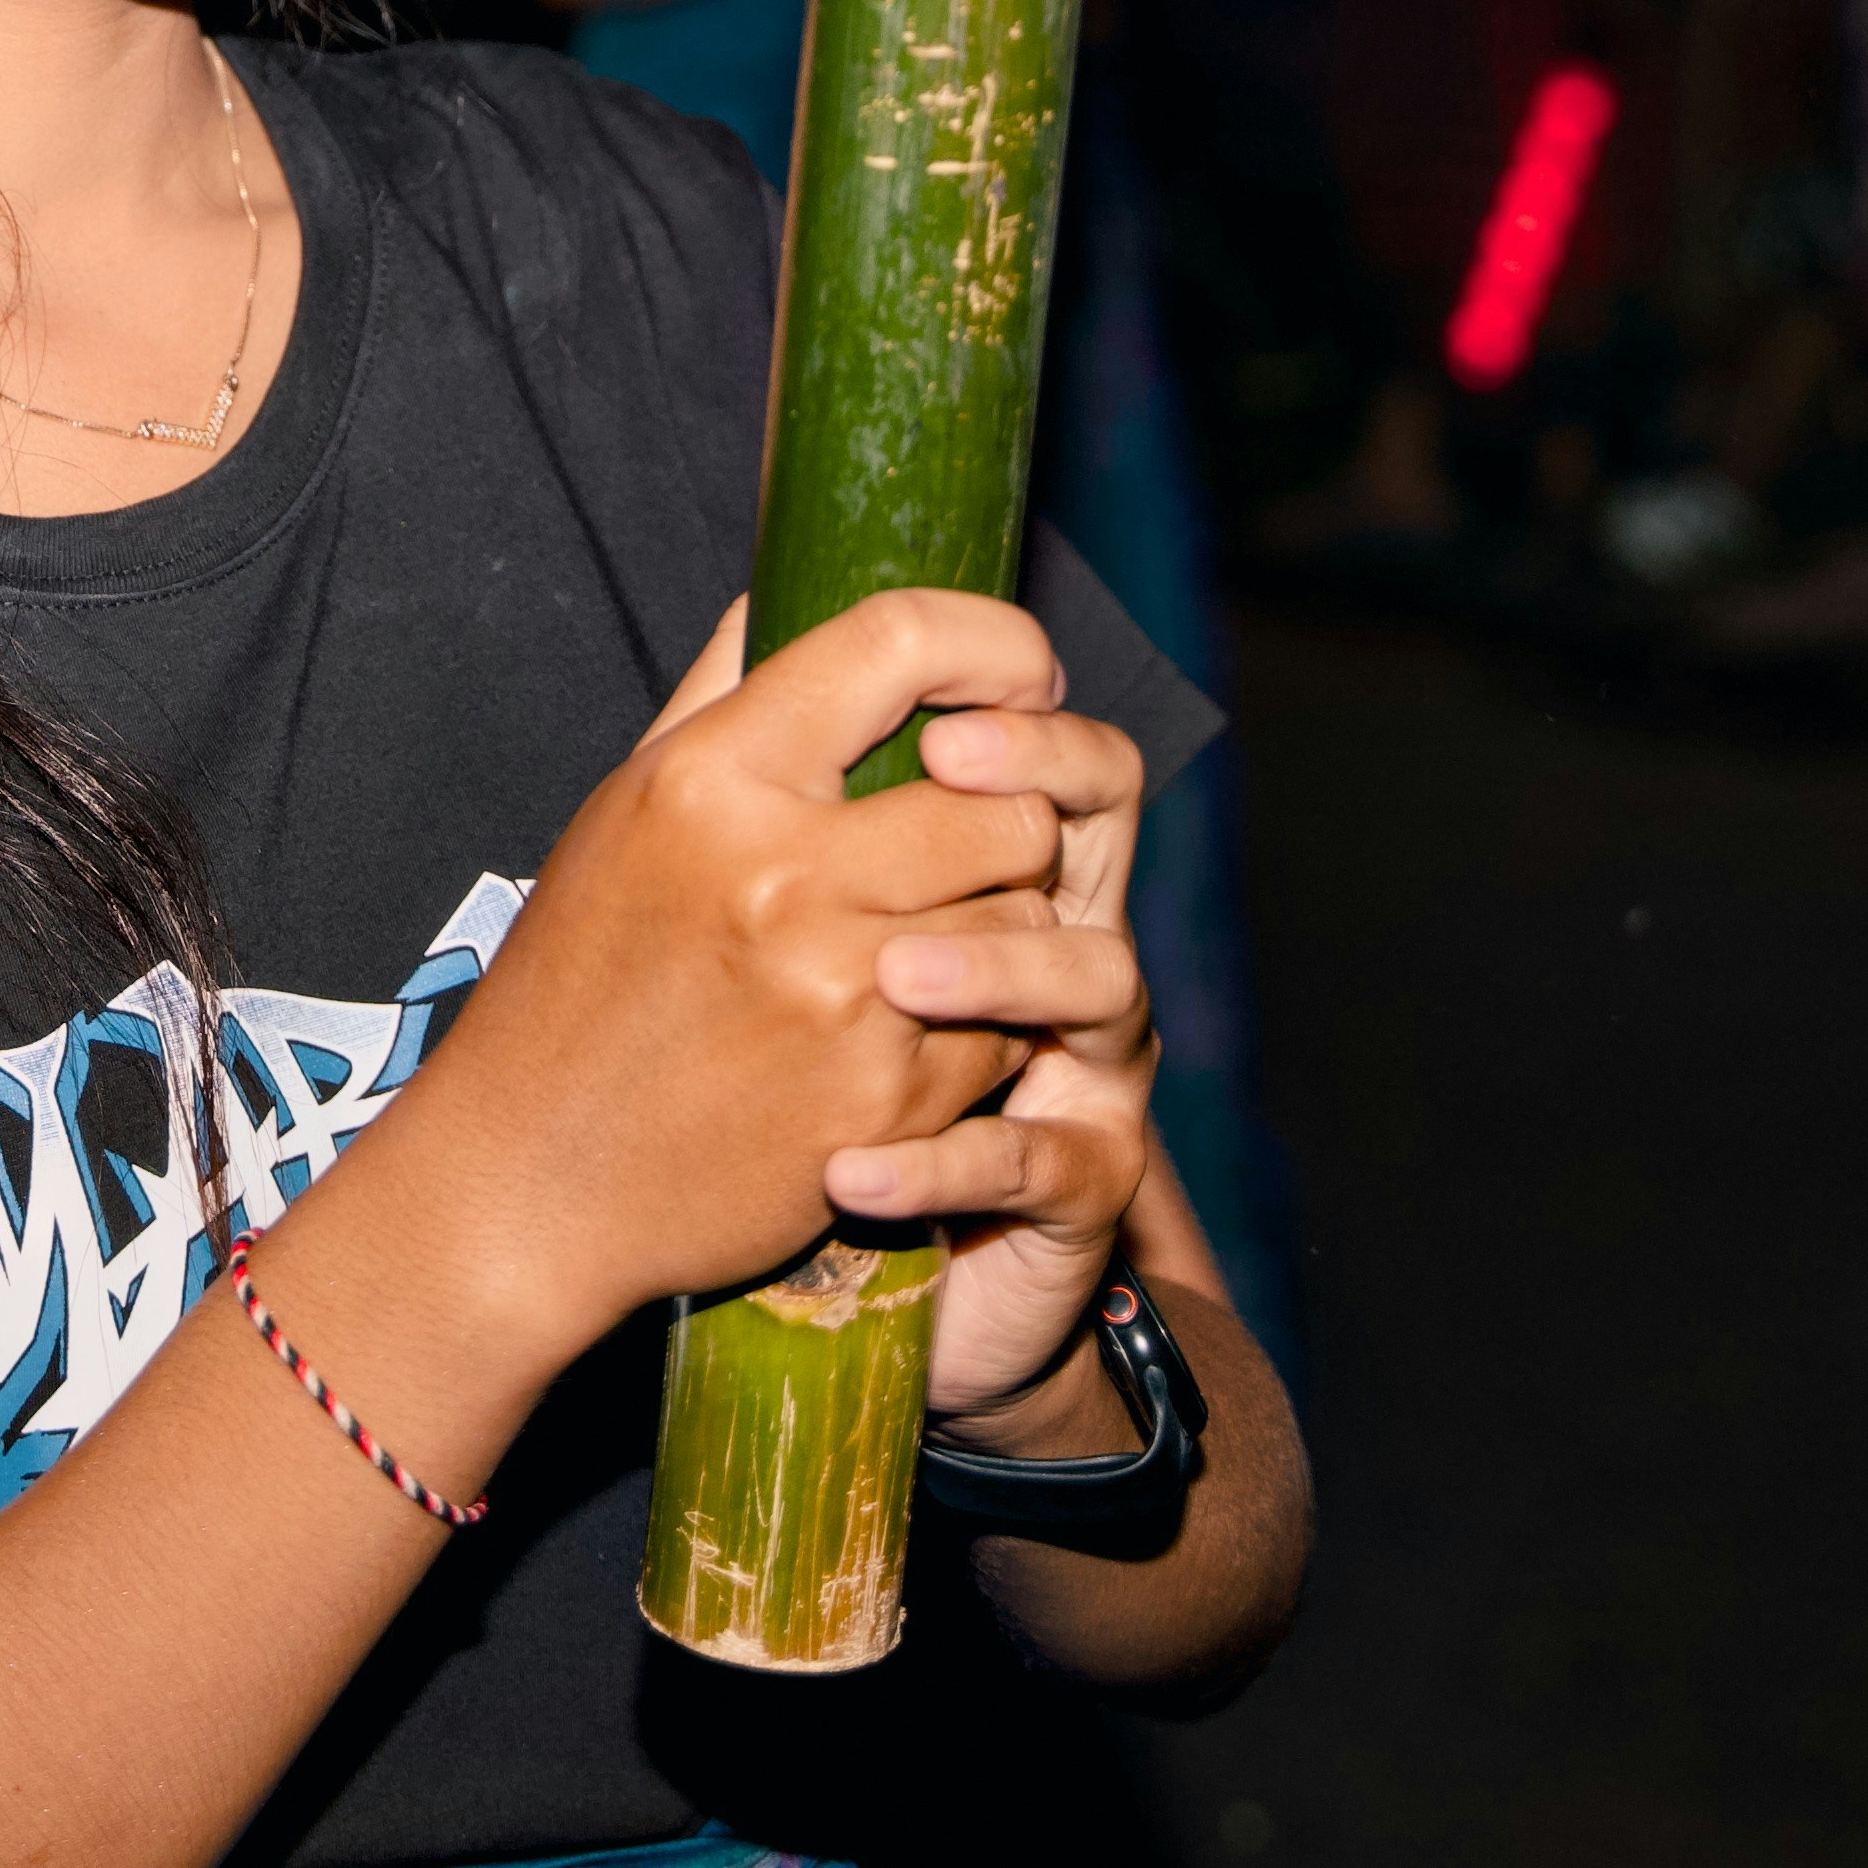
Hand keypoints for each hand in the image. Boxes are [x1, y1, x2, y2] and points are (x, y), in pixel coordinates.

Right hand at [401, 586, 1142, 1362]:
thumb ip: (718, 693)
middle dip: (1011, 811)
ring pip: (1025, 913)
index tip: (1021, 668)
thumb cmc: (578, 980)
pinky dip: (985, 1024)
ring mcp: (846, 996)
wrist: (536, 1178)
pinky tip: (919, 1025)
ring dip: (1007, 918)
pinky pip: (1008, 1028)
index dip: (993, 639)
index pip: (899, 643)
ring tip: (946, 930)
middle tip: (979, 832)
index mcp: (712, 780)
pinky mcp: (891, 1102)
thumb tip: (787, 587)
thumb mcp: (623, 811)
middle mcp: (785, 877)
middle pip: (1001, 798)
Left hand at [875, 698, 1161, 1441]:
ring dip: (995, 973)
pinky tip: (850, 1169)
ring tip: (893, 977)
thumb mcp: (821, 910)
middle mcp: (1067, 952)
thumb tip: (770, 596)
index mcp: (1010, 871)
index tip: (938, 723)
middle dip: (1009, 822)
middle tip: (926, 810)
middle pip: (1094, 848)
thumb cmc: (818, 1060)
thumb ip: (812, 760)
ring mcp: (1090, 1068)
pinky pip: (1036, 1163)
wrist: (851, 1271)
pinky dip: (943, 1165)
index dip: (1023, 720)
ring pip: (1098, 987)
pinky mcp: (1077, 1187)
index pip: (1066, 756)